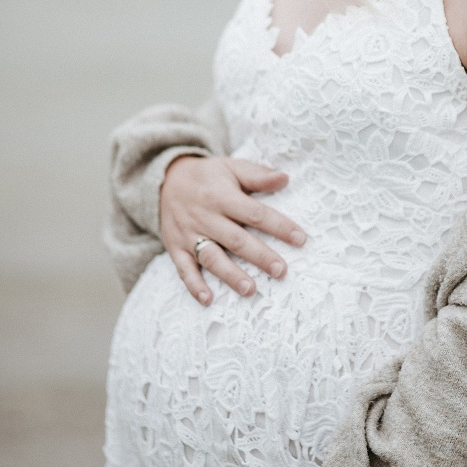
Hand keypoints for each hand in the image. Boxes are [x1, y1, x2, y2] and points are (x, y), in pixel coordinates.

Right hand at [160, 155, 306, 304]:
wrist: (165, 179)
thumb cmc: (208, 176)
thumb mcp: (231, 167)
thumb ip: (257, 175)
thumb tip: (285, 178)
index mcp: (222, 195)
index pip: (254, 213)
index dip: (278, 226)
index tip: (300, 239)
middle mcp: (205, 216)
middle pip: (236, 239)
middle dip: (259, 256)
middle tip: (281, 271)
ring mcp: (189, 234)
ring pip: (211, 257)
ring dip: (230, 275)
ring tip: (250, 289)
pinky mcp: (175, 248)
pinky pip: (183, 269)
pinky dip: (194, 285)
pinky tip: (208, 299)